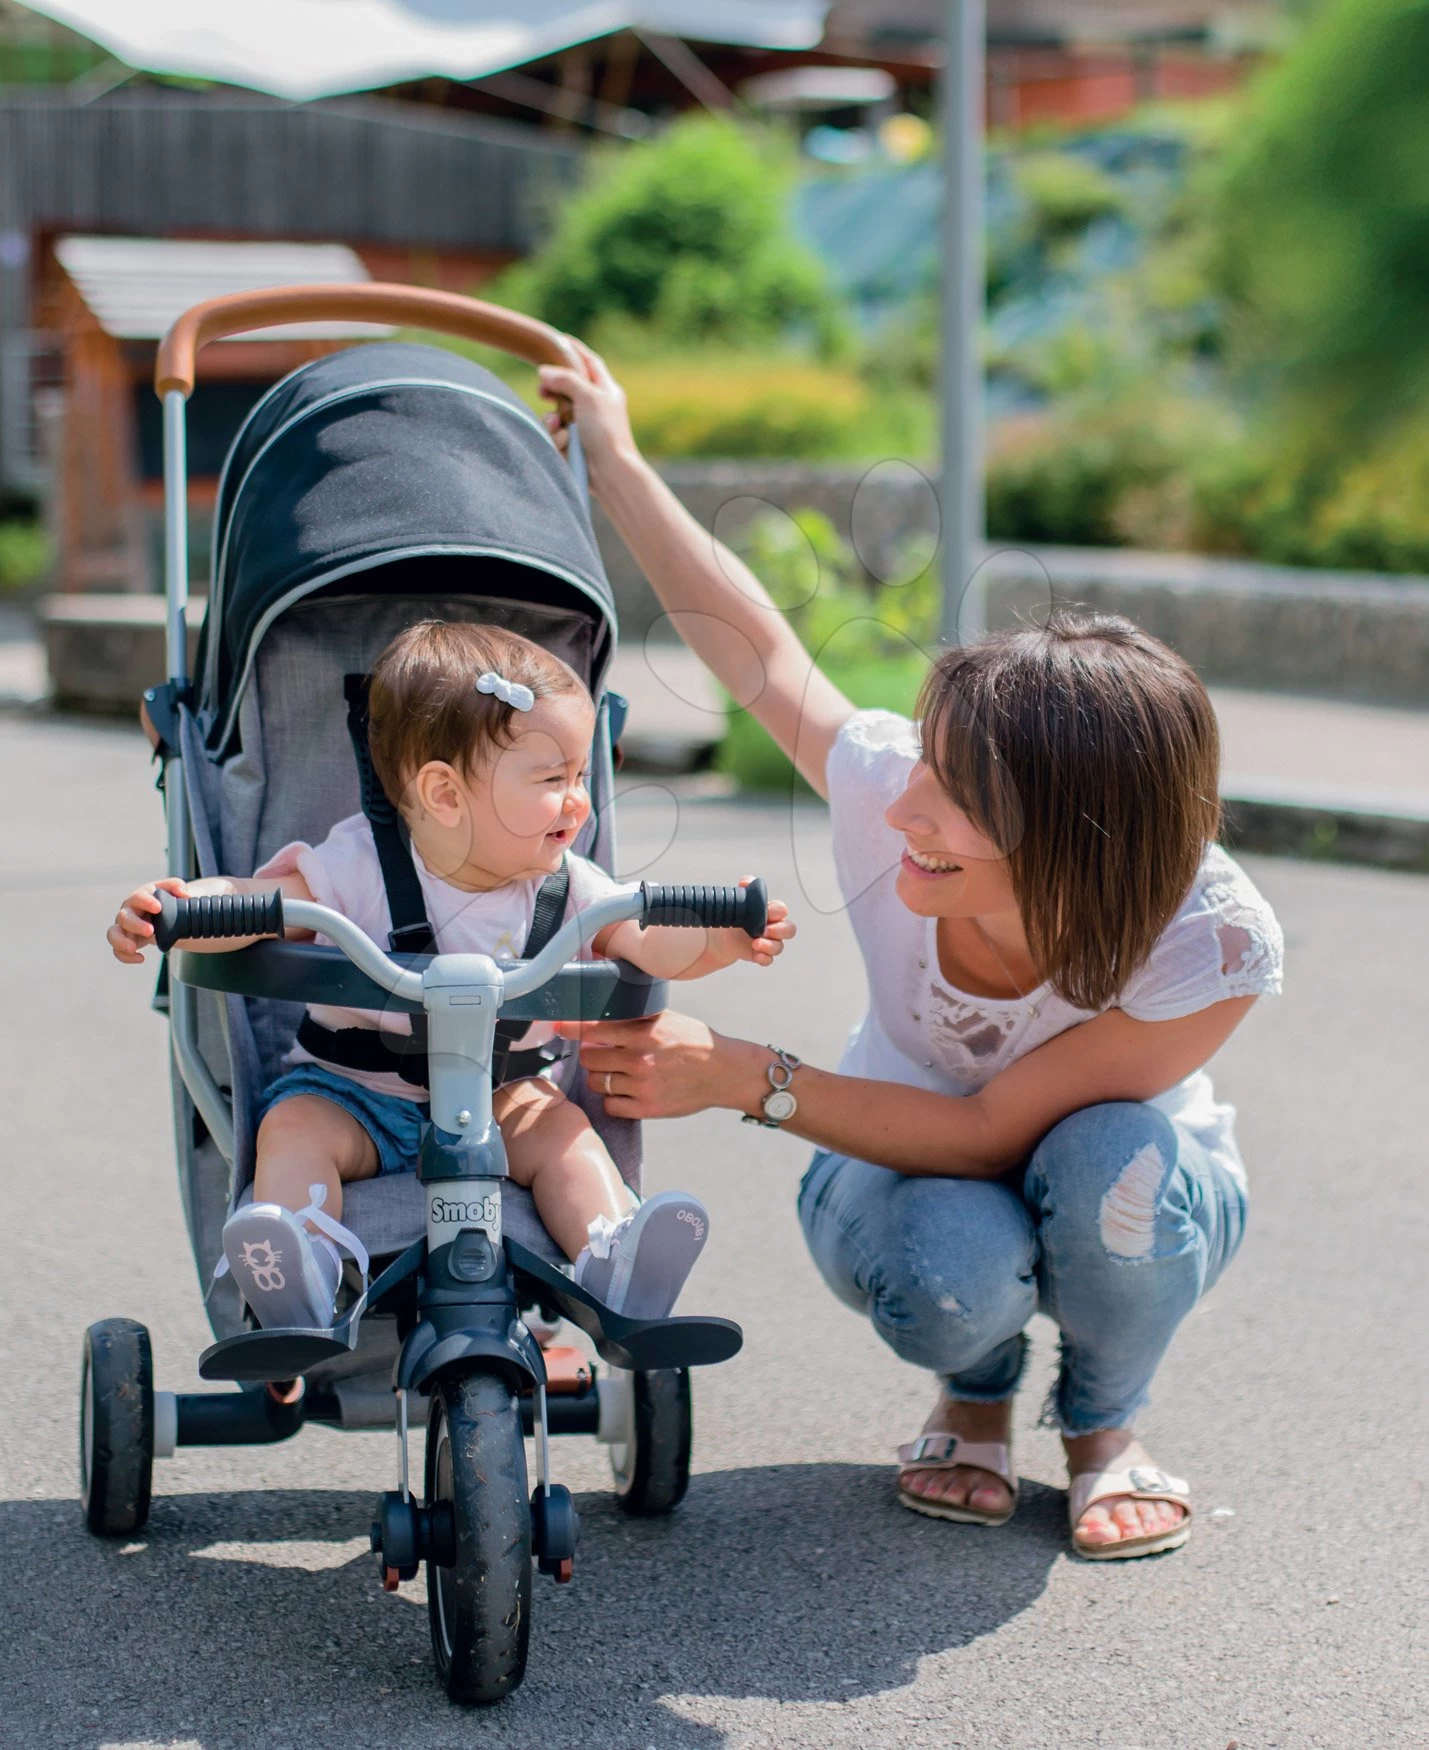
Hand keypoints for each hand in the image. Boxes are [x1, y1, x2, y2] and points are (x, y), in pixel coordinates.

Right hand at [108, 877, 187, 963]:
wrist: (160, 915)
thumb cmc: (164, 900)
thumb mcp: (171, 890)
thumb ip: (177, 886)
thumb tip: (185, 895)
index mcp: (139, 897)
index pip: (138, 897)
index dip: (146, 902)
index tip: (158, 908)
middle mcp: (128, 911)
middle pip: (124, 917)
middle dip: (136, 924)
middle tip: (150, 930)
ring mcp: (124, 927)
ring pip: (113, 934)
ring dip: (121, 941)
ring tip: (133, 948)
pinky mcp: (124, 940)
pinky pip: (117, 950)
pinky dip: (125, 957)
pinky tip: (140, 958)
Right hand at [537, 340, 639, 492]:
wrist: (610, 474)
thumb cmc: (606, 433)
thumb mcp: (588, 397)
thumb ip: (566, 379)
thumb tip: (544, 372)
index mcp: (606, 391)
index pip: (589, 363)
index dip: (574, 350)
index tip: (558, 340)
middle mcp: (595, 407)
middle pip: (567, 387)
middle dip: (553, 388)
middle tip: (542, 389)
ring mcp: (583, 427)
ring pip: (556, 413)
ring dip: (551, 418)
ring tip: (556, 424)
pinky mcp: (572, 446)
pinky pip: (555, 434)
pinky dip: (555, 436)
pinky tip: (562, 443)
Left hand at [553, 1012, 767, 1120]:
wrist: (724, 1072)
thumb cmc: (694, 1042)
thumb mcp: (666, 1019)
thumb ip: (633, 1019)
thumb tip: (597, 1018)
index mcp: (644, 1032)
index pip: (593, 1030)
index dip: (571, 1028)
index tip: (557, 1026)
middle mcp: (640, 1059)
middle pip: (589, 1059)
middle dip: (592, 1055)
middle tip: (602, 1054)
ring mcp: (643, 1086)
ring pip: (597, 1083)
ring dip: (601, 1077)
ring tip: (618, 1072)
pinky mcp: (648, 1108)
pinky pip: (611, 1106)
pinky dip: (613, 1099)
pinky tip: (626, 1091)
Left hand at [692, 883, 795, 973]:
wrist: (724, 934)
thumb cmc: (737, 915)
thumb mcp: (740, 899)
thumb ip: (745, 887)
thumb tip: (746, 882)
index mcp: (772, 912)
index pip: (782, 910)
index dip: (776, 912)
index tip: (766, 912)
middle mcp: (775, 928)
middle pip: (789, 930)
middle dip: (780, 930)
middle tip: (764, 930)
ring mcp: (770, 943)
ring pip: (780, 947)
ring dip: (770, 946)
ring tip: (755, 943)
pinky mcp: (762, 955)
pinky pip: (769, 960)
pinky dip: (764, 958)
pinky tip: (756, 955)